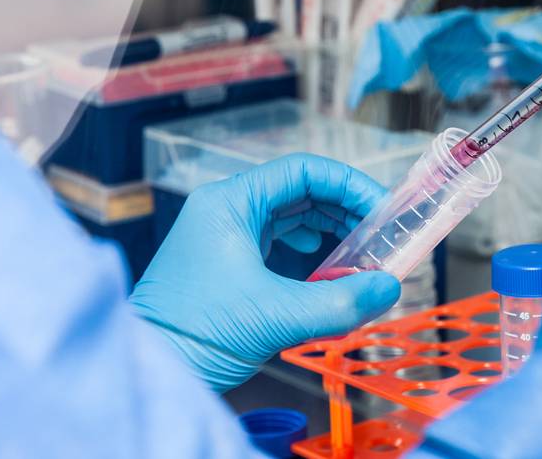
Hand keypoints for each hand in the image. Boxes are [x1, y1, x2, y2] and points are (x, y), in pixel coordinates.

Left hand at [129, 154, 401, 391]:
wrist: (151, 370)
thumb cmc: (195, 334)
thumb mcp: (276, 316)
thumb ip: (339, 302)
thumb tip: (390, 288)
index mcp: (231, 202)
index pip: (304, 171)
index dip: (351, 186)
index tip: (384, 210)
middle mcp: (227, 210)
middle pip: (301, 192)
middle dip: (346, 213)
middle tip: (382, 237)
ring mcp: (224, 235)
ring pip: (291, 217)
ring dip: (330, 234)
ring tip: (362, 257)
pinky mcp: (227, 263)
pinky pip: (278, 243)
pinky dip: (309, 254)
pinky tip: (327, 273)